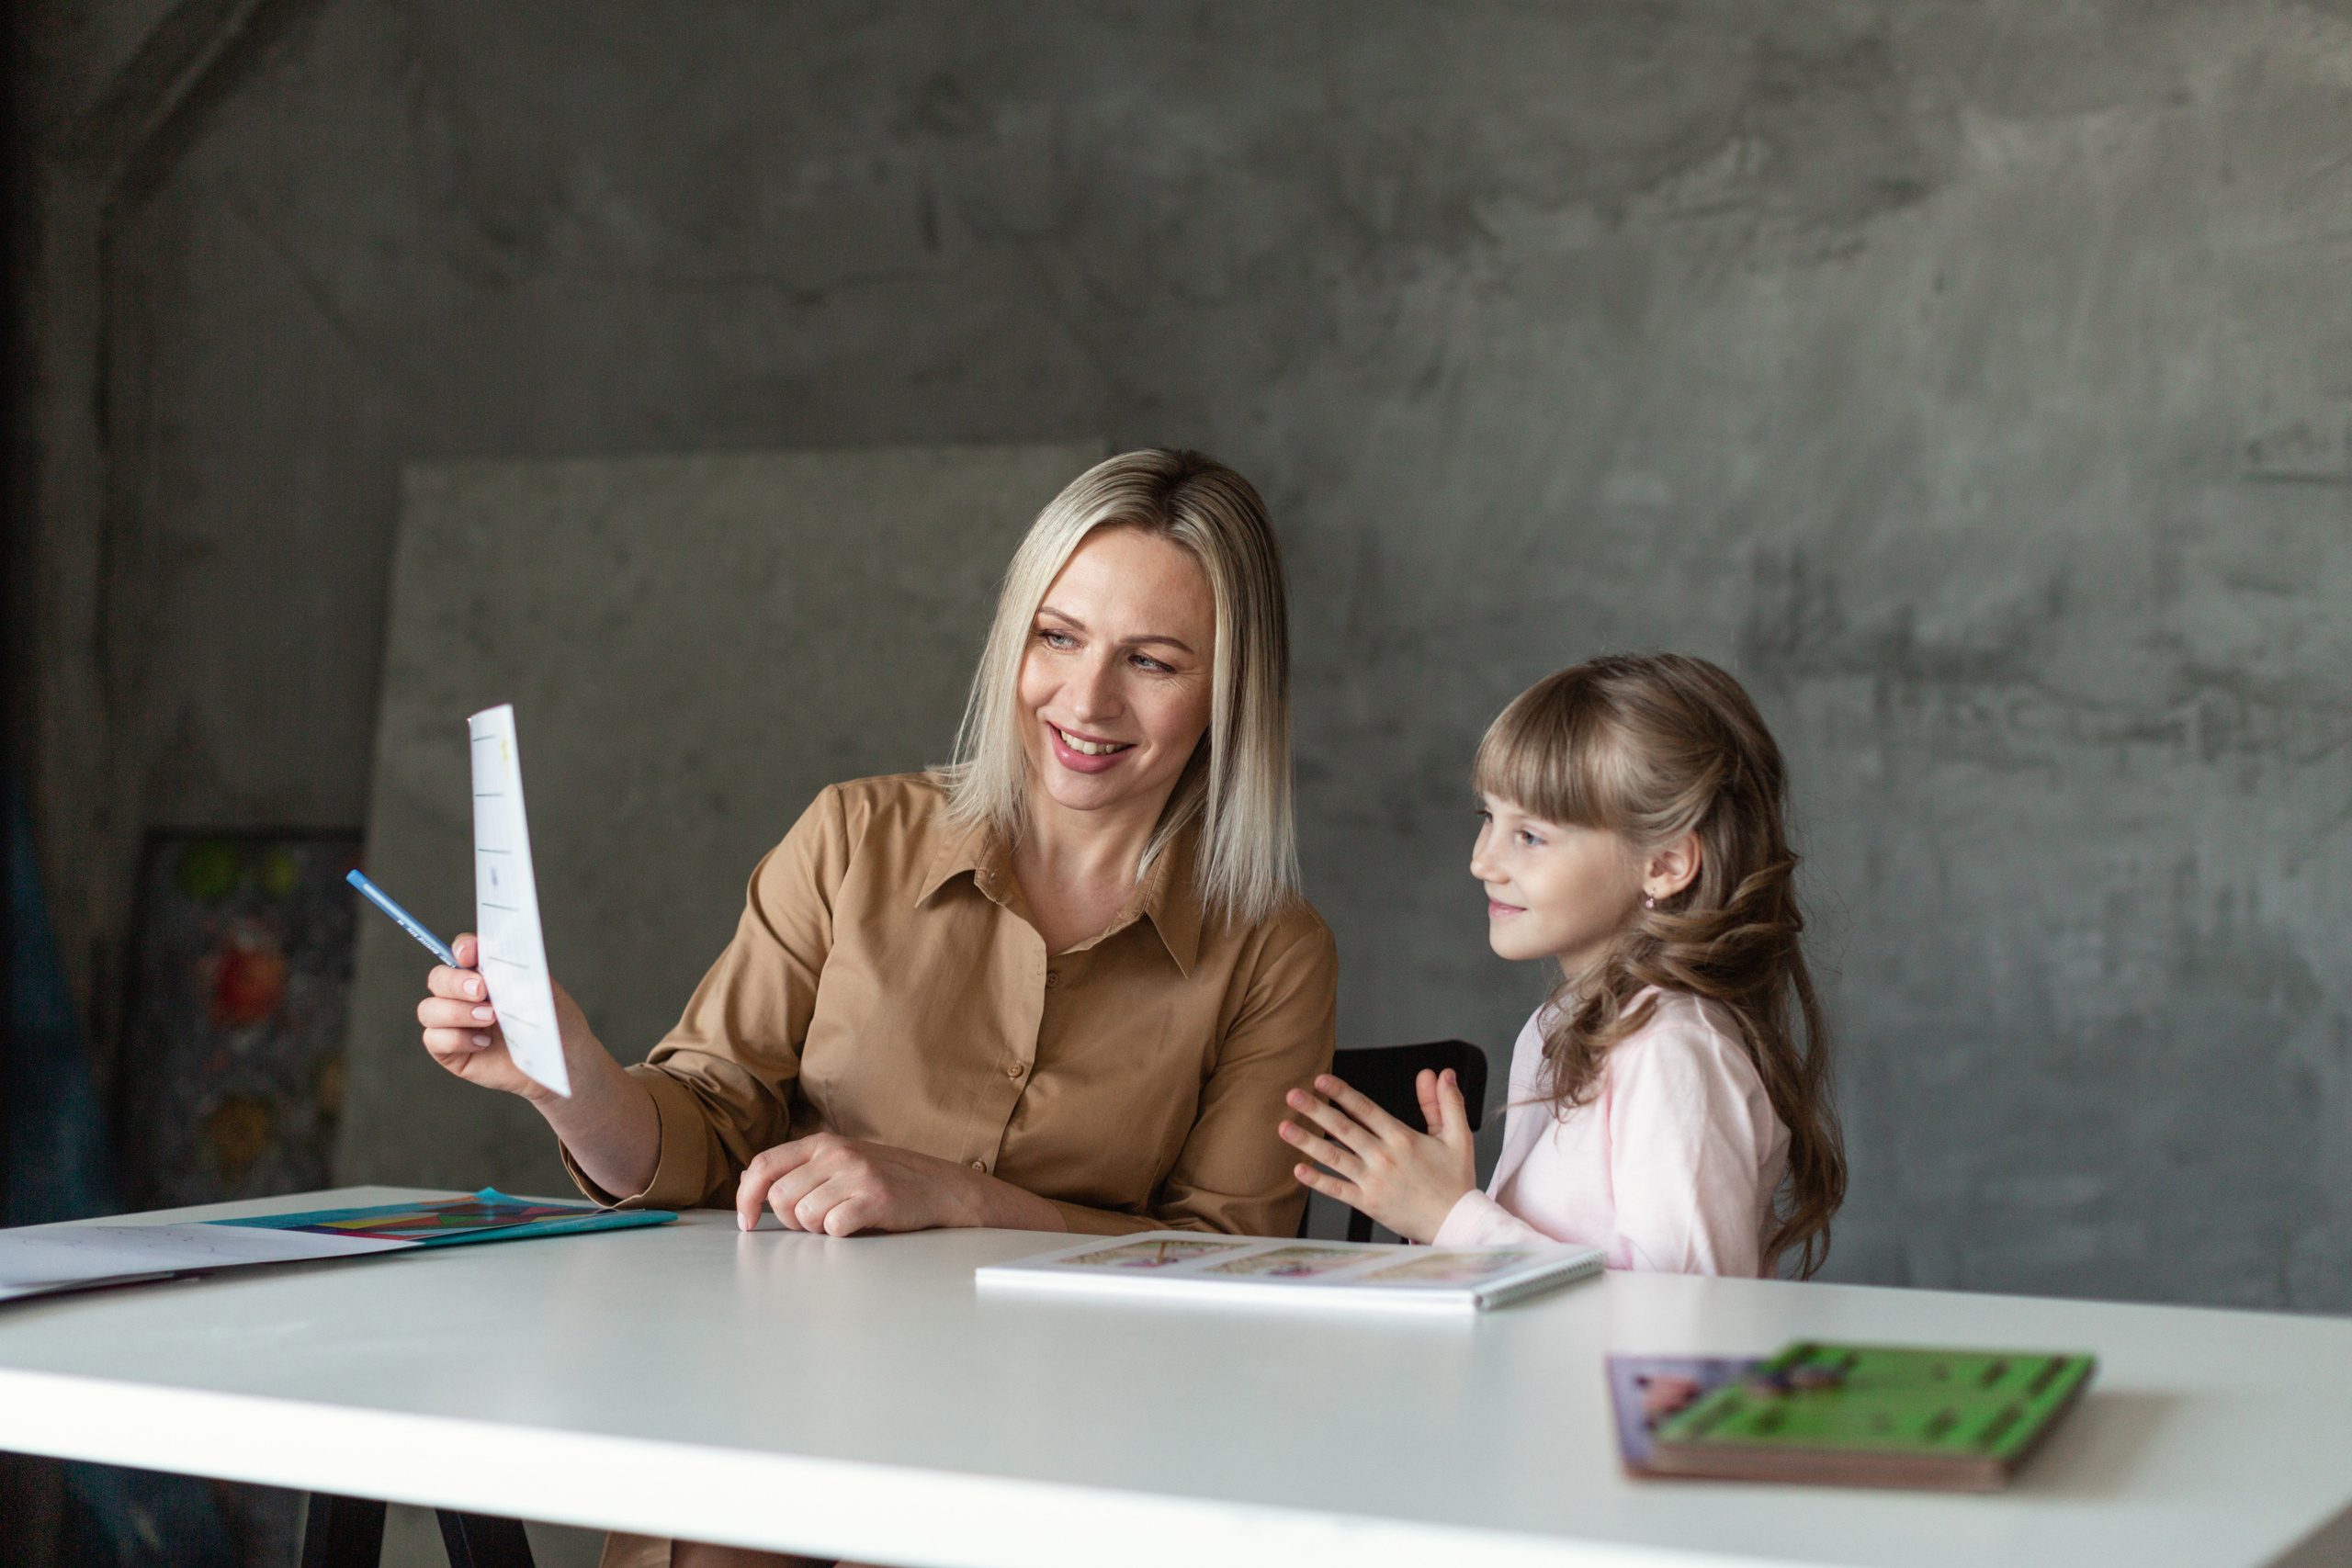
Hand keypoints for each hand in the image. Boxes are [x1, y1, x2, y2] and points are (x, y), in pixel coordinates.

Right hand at [413, 932, 594, 1104]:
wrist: (565, 1061)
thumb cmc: (555, 1022)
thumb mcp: (543, 991)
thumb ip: (516, 972)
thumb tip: (491, 956)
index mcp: (487, 974)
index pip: (462, 952)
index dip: (462, 948)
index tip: (470, 954)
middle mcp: (466, 996)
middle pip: (437, 978)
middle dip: (455, 982)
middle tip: (482, 990)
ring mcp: (456, 1024)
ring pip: (429, 1009)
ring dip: (456, 1012)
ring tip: (491, 1018)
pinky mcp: (452, 1052)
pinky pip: (434, 1039)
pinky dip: (456, 1039)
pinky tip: (483, 1044)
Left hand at [735, 1134, 1062, 1236]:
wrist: (945, 1190)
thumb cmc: (889, 1181)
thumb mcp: (843, 1163)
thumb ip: (802, 1169)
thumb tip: (751, 1185)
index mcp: (824, 1144)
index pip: (764, 1165)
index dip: (746, 1197)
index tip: (747, 1222)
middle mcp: (837, 1155)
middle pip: (780, 1198)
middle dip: (790, 1220)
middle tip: (818, 1223)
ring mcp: (857, 1175)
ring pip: (804, 1216)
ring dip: (818, 1229)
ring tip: (844, 1222)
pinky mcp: (876, 1199)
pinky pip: (834, 1228)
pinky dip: (841, 1235)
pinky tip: (860, 1227)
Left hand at [1279, 1069, 1477, 1243]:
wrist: (1458, 1223)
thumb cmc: (1456, 1180)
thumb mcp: (1458, 1136)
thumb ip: (1446, 1102)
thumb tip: (1440, 1072)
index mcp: (1402, 1137)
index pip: (1365, 1108)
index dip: (1341, 1092)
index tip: (1320, 1080)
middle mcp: (1384, 1157)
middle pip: (1343, 1128)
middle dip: (1315, 1110)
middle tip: (1292, 1095)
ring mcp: (1374, 1182)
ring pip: (1334, 1158)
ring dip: (1307, 1142)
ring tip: (1283, 1128)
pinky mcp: (1369, 1204)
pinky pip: (1338, 1190)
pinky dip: (1317, 1181)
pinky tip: (1298, 1169)